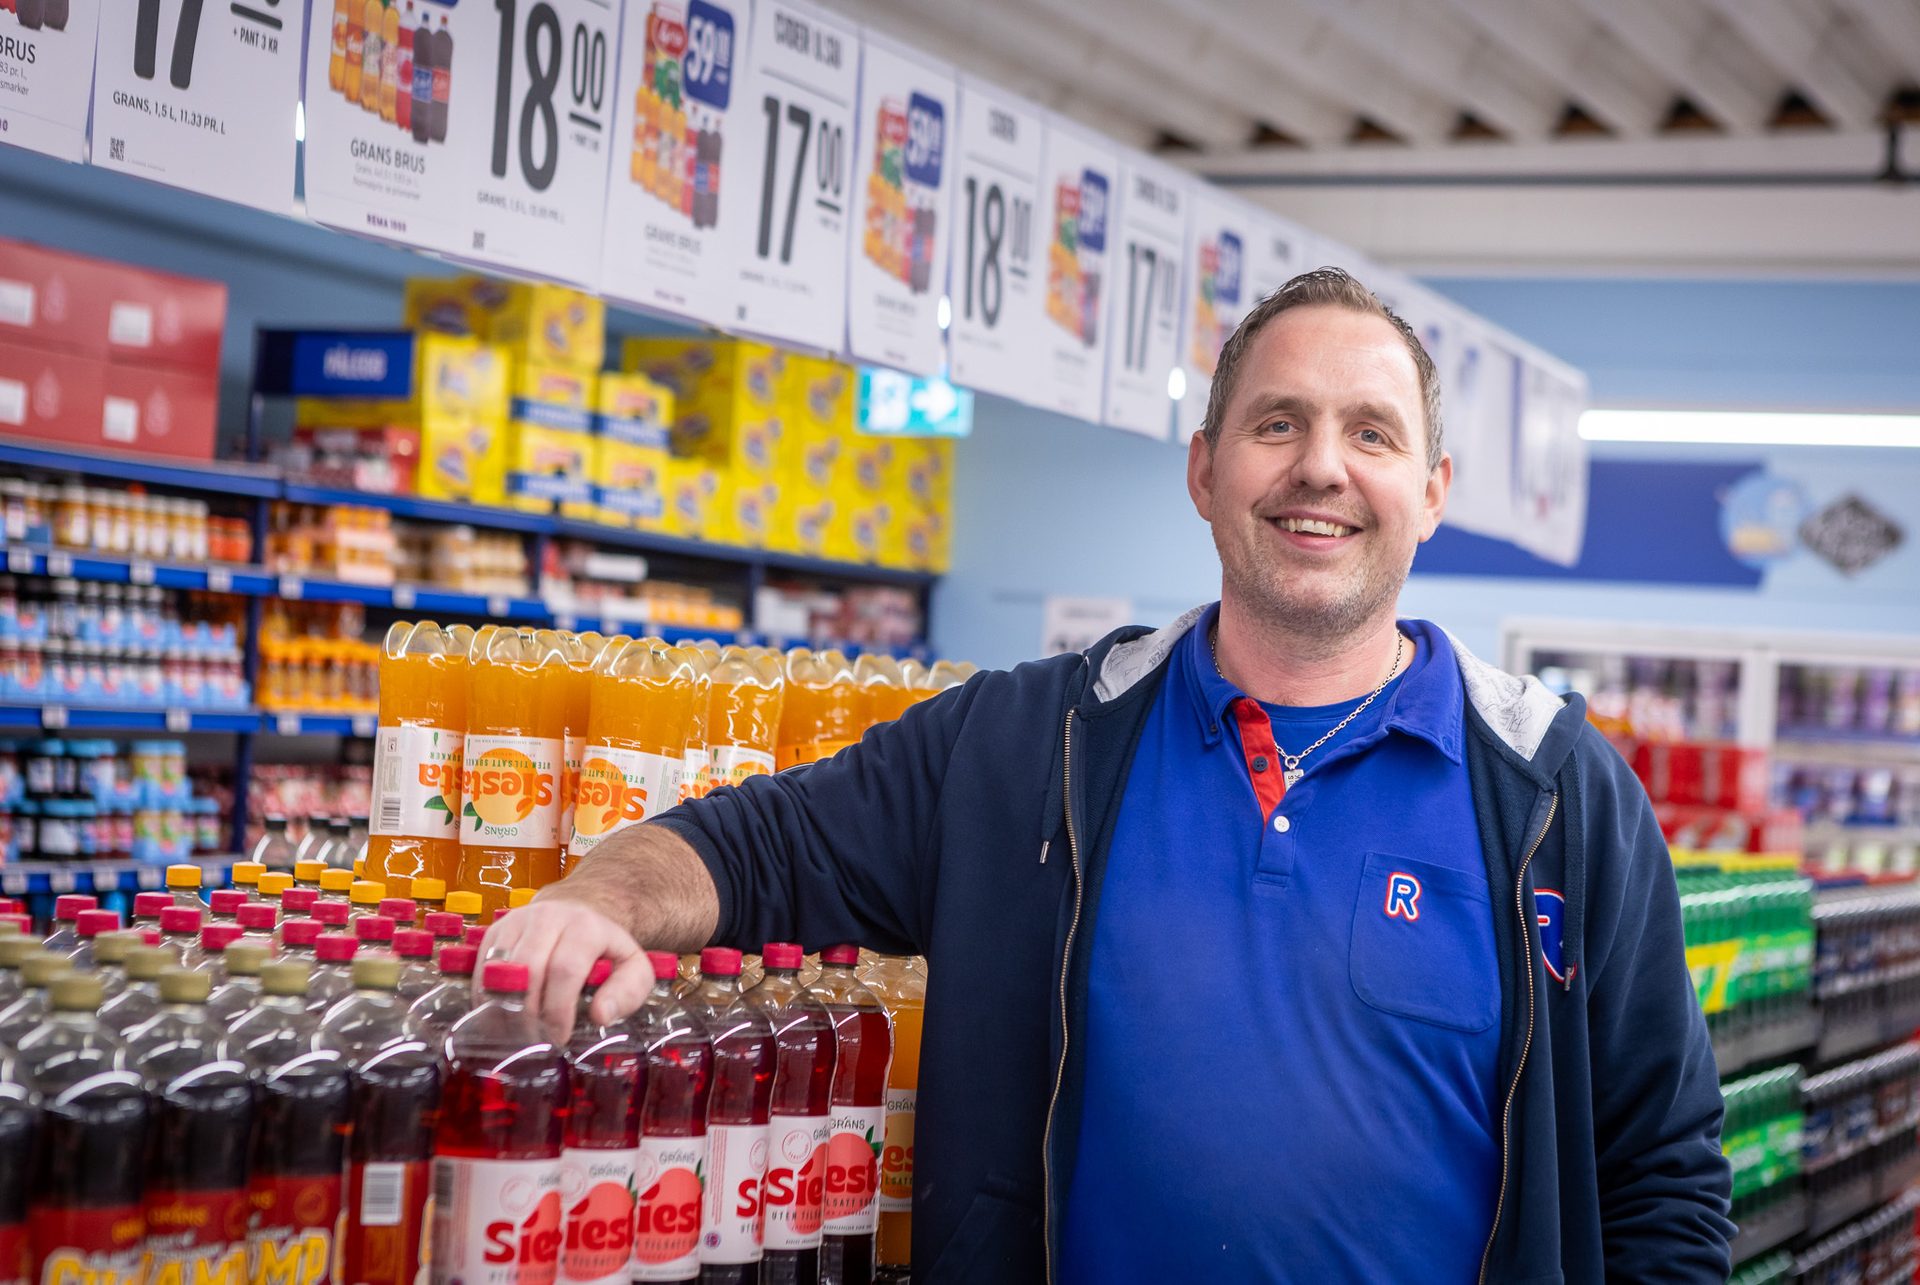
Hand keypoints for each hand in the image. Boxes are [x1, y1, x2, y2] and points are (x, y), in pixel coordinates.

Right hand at [481, 888, 656, 1041]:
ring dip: (503, 1007)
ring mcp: (518, 921)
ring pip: (500, 968)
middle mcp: (549, 917)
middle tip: (534, 1039)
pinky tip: (499, 1016)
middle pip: (527, 969)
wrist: (580, 912)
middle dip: (528, 1012)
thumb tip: (601, 1015)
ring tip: (515, 1033)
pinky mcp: (496, 930)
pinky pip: (482, 966)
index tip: (558, 1036)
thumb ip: (628, 992)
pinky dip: (486, 996)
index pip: (565, 969)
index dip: (557, 1009)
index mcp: (586, 927)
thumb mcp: (633, 968)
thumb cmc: (606, 949)